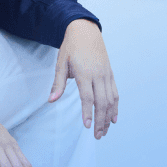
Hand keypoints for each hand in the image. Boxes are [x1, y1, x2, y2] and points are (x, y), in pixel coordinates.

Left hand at [49, 19, 118, 138]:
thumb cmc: (71, 47)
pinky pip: (115, 93)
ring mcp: (106, 74)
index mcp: (84, 72)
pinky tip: (113, 118)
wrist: (86, 31)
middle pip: (102, 102)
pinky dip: (115, 107)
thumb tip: (51, 101)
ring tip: (104, 131)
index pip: (88, 97)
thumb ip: (58, 83)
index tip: (87, 126)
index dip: (88, 112)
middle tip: (97, 135)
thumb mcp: (61, 62)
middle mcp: (98, 74)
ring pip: (111, 99)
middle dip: (100, 120)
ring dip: (108, 117)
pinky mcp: (110, 74)